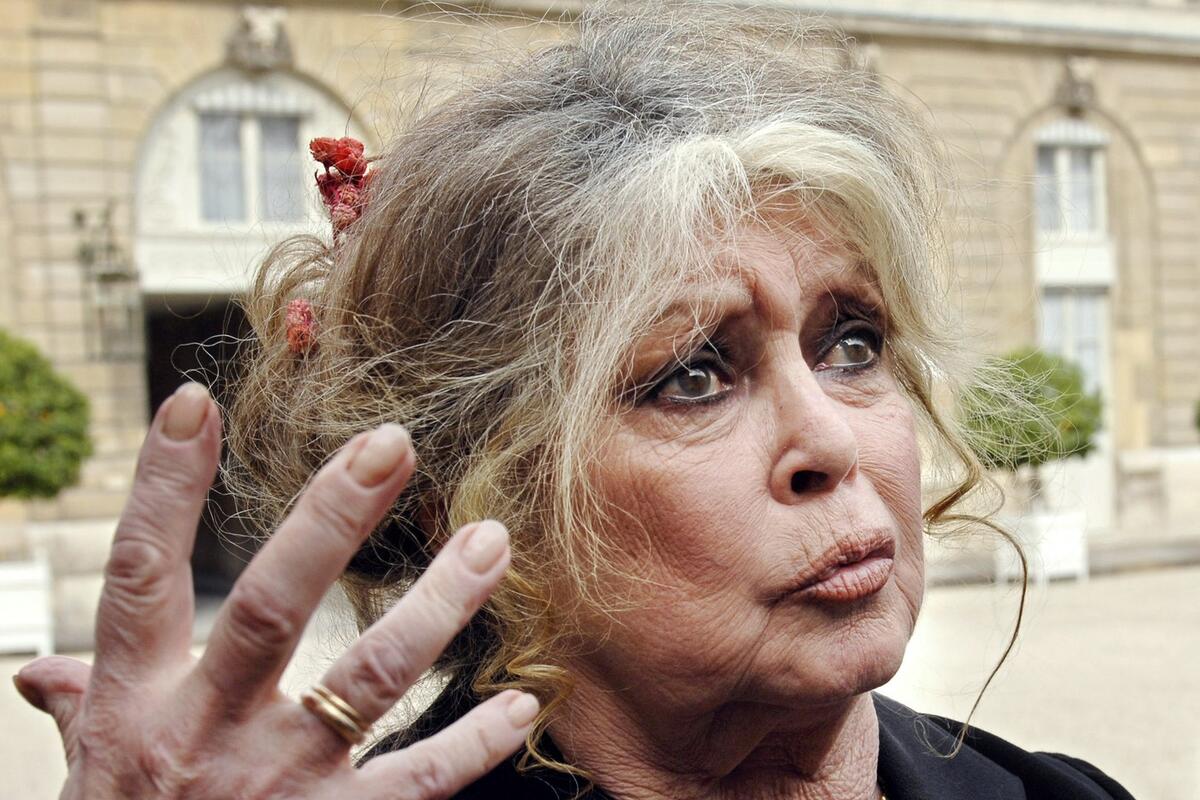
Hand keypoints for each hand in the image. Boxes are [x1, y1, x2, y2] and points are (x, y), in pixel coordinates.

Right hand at [13, 383, 536, 798]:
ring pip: (368, 678)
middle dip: (330, 519)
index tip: (196, 401)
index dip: (162, 488)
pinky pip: (416, 782)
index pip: (138, 574)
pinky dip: (472, 741)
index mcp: (138, 702)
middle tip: (392, 444)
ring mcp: (278, 784)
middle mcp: (207, 732)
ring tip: (489, 541)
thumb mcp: (91, 770)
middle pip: (268, 605)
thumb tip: (38, 670)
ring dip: (436, 605)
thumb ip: (81, 706)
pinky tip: (520, 699)